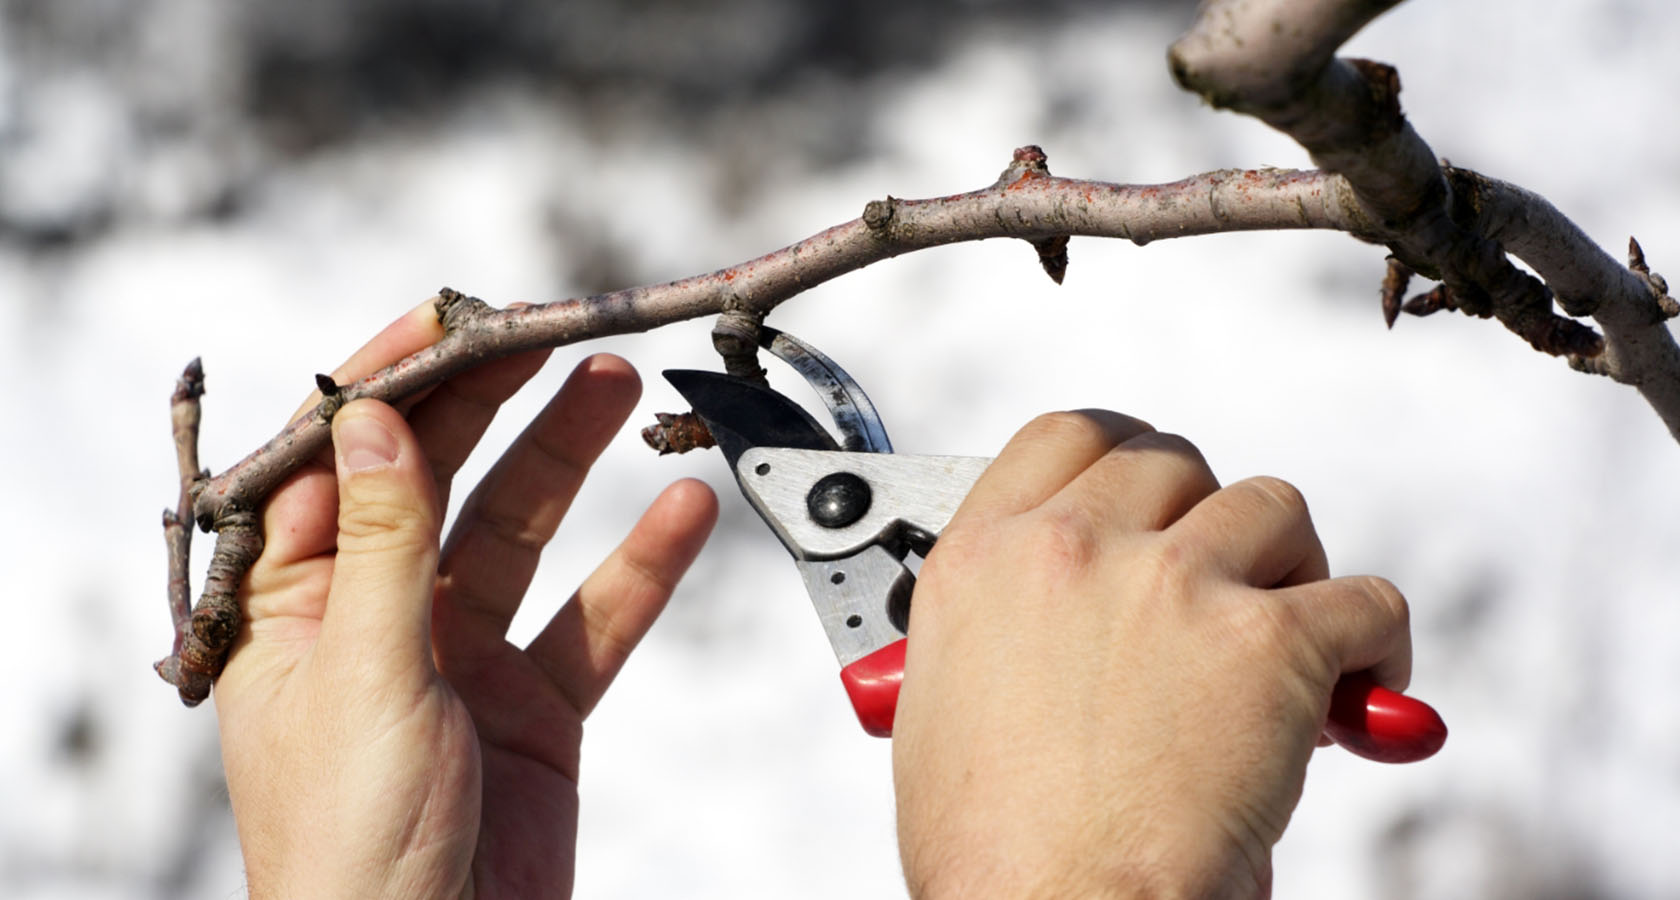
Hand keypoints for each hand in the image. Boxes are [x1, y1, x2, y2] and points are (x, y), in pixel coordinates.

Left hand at [213, 301, 717, 898]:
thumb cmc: (352, 853)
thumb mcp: (362, 679)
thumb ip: (381, 546)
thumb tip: (376, 422)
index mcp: (294, 608)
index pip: (338, 465)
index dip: (393, 386)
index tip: (452, 320)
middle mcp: (377, 620)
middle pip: (438, 480)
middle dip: (492, 405)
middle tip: (551, 334)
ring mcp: (462, 660)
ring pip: (521, 533)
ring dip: (571, 462)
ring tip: (619, 388)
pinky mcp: (534, 706)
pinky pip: (594, 618)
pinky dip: (642, 567)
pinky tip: (684, 513)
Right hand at [892, 412, 1411, 899]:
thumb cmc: (995, 853)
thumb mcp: (944, 705)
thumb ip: (1000, 632)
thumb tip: (1053, 635)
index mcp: (983, 560)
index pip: (1069, 437)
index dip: (1126, 458)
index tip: (1155, 492)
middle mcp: (1072, 549)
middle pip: (1175, 463)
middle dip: (1208, 520)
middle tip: (1224, 585)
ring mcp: (1172, 583)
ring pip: (1272, 507)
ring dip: (1290, 566)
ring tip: (1290, 636)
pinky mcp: (1268, 640)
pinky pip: (1364, 599)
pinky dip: (1376, 643)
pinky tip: (1357, 692)